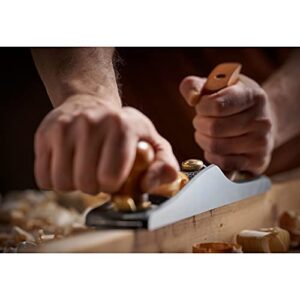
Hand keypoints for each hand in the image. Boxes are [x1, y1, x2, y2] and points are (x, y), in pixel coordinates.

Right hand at [34, 94, 178, 193]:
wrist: (91, 104)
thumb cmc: (124, 130)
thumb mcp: (152, 143)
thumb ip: (164, 165)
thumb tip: (153, 183)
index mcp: (123, 126)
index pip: (111, 177)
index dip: (113, 185)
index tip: (115, 177)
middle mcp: (92, 123)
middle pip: (86, 183)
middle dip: (94, 187)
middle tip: (98, 174)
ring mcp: (65, 126)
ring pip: (62, 182)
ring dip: (74, 184)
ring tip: (84, 169)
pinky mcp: (44, 133)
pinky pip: (43, 177)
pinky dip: (55, 180)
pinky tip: (68, 166)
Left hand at [179, 74, 275, 174]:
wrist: (262, 120)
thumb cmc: (233, 101)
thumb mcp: (217, 86)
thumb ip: (195, 85)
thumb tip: (191, 98)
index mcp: (253, 96)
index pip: (217, 106)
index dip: (201, 107)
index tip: (202, 106)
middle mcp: (262, 121)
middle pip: (214, 128)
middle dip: (200, 124)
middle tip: (202, 121)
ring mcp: (261, 143)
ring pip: (216, 147)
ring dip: (203, 140)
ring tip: (207, 133)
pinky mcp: (257, 162)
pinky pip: (223, 164)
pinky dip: (212, 156)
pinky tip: (215, 148)